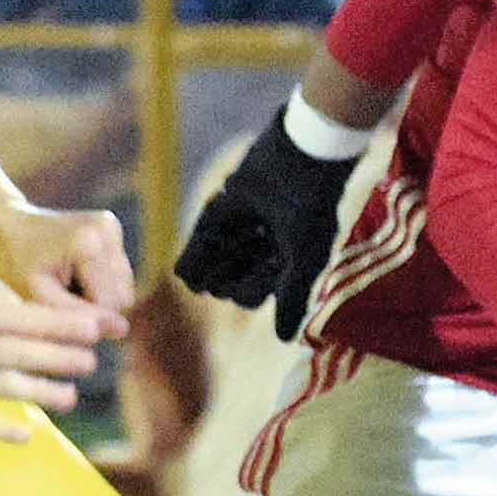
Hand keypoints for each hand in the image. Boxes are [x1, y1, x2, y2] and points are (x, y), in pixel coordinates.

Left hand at [0, 198, 135, 318]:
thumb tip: (124, 330)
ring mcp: (112, 225)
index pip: (110, 305)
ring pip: (125, 288)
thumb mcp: (39, 297)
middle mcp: (107, 229)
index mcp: (89, 245)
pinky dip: (99, 281)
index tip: (55, 301)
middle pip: (123, 297)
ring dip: (98, 294)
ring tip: (65, 279)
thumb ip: (78, 316)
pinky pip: (120, 275)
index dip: (84, 315)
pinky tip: (74, 270)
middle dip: (94, 304)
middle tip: (59, 289)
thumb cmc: (16, 265)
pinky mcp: (113, 228)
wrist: (6, 227)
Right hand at [0, 264, 122, 438]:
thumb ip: (7, 296)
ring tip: (70, 398)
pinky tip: (27, 436)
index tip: (94, 330)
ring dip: (36, 393)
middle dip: (56, 358)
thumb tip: (56, 317)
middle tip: (91, 363)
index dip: (59, 325)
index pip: (20, 317)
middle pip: (13, 353)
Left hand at [172, 118, 358, 338]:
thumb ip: (292, 300)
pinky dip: (194, 254)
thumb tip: (283, 340)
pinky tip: (184, 271)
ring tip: (201, 275)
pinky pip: (203, 237)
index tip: (253, 280)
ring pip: (215, 259)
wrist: (304, 155)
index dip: (248, 291)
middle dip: (226, 279)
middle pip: (231, 278)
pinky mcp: (226, 206)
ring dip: (209, 269)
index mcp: (286, 262)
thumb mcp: (305, 260)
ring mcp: (244, 227)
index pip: (253, 293)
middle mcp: (263, 247)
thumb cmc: (312, 212)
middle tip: (225, 272)